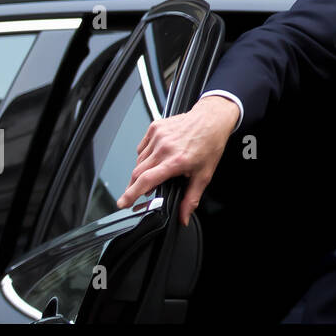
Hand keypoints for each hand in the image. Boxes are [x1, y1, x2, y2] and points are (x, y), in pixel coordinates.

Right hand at [117, 96, 239, 225]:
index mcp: (175, 161)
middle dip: (132, 187)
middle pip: (137, 172)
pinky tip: (155, 158)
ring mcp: (158, 136)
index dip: (131, 194)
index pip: (146, 180)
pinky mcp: (155, 128)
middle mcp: (164, 148)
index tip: (123, 203)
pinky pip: (142, 147)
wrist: (212, 119)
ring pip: (139, 160)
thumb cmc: (210, 144)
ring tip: (153, 174)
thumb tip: (183, 217)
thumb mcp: (204, 175)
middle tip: (134, 195)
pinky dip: (145, 156)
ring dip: (141, 171)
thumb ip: (191, 199)